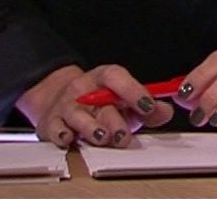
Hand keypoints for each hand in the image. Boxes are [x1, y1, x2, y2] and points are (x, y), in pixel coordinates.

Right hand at [15, 64, 174, 148]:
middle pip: (99, 102)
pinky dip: (62, 135)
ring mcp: (65, 105)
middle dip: (114, 120)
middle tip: (124, 136)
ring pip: (77, 115)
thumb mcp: (125, 102)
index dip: (133, 90)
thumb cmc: (100, 103)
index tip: (149, 106)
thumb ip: (147, 108)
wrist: (61, 102)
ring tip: (102, 137)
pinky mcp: (51, 123)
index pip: (117, 77)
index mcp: (104, 78)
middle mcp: (83, 88)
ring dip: (90, 128)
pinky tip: (69, 139)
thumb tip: (166, 112)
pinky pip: (55, 128)